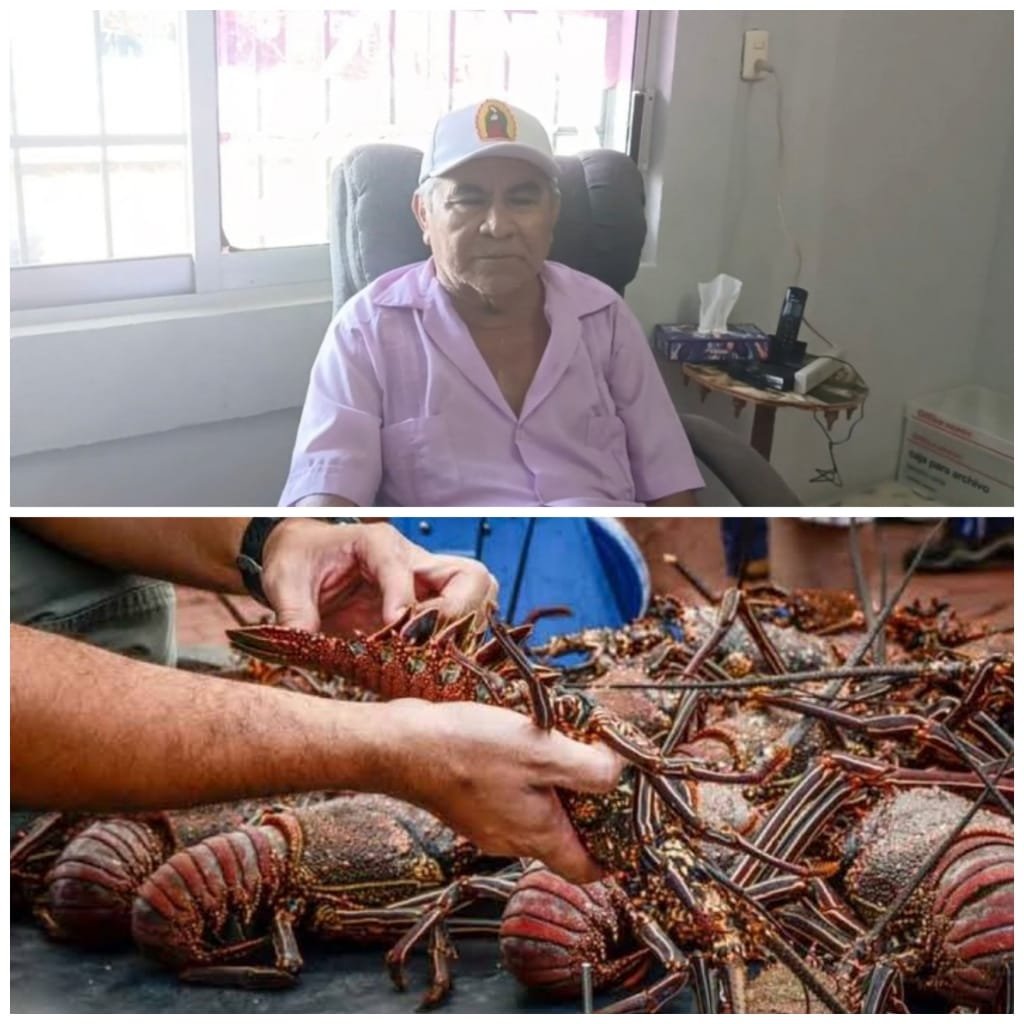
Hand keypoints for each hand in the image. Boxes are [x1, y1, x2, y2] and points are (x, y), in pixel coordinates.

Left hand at [260, 520, 497, 634]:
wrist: (303, 556)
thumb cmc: (298, 560)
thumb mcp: (285, 581)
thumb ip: (295, 612)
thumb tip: (302, 644)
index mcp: (378, 544)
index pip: (407, 572)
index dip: (405, 604)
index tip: (394, 631)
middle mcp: (413, 560)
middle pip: (469, 577)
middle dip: (457, 613)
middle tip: (427, 644)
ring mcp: (426, 583)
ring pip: (477, 596)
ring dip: (463, 630)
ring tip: (432, 656)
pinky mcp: (427, 606)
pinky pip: (464, 619)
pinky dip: (458, 642)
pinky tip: (432, 662)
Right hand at [379, 699, 624, 883]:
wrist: (401, 746)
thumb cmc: (469, 751)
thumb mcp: (543, 753)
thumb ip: (590, 769)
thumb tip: (617, 772)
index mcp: (538, 836)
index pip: (586, 869)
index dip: (612, 854)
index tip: (626, 826)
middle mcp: (511, 839)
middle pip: (561, 838)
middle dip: (583, 806)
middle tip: (594, 766)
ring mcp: (485, 823)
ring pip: (533, 814)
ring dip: (550, 785)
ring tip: (556, 744)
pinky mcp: (465, 802)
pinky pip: (506, 797)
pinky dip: (521, 776)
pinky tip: (516, 741)